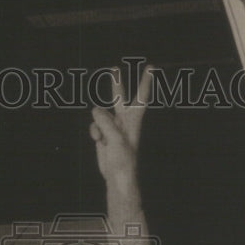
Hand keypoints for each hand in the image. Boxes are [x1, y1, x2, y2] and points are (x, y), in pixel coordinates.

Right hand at [90, 64, 153, 189]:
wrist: (116, 176)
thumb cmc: (123, 160)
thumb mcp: (116, 139)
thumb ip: (105, 122)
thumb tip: (95, 110)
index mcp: (134, 121)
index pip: (140, 98)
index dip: (145, 82)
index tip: (150, 67)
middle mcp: (123, 121)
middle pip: (119, 98)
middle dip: (116, 83)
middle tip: (114, 68)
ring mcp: (112, 127)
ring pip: (100, 115)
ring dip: (99, 125)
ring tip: (104, 138)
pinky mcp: (103, 134)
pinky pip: (94, 126)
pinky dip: (94, 132)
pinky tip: (99, 141)